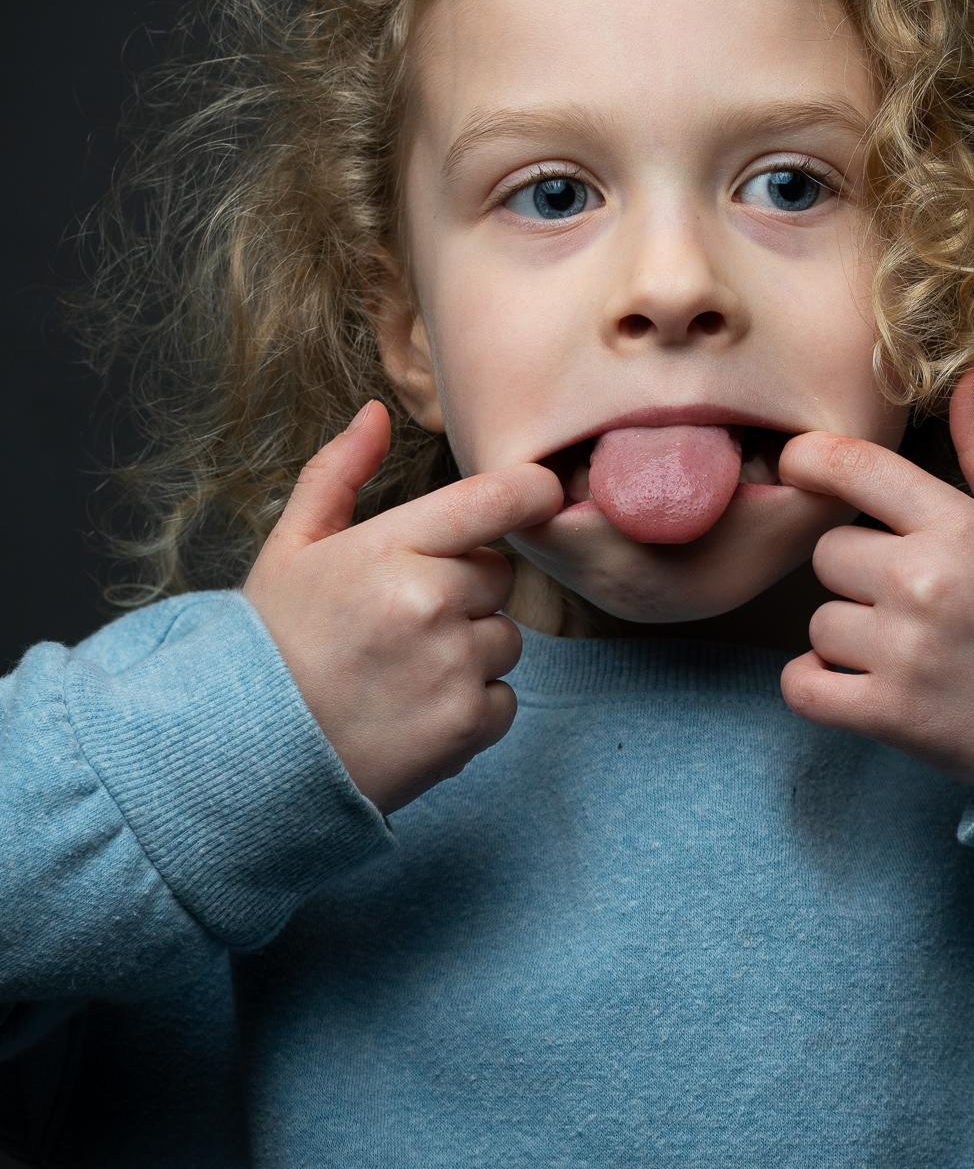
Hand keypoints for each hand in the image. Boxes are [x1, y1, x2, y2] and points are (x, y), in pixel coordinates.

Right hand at [241, 401, 564, 816]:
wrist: (244, 755)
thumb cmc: (269, 645)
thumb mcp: (289, 549)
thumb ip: (338, 474)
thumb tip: (376, 413)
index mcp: (389, 549)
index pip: (498, 499)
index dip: (528, 493)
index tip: (534, 497)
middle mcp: (429, 603)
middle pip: (498, 575)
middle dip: (463, 591)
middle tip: (400, 620)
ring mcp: (451, 668)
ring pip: (506, 638)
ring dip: (469, 652)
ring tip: (400, 671)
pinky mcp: (465, 727)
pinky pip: (505, 699)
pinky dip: (470, 708)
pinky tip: (412, 711)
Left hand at [775, 365, 973, 791]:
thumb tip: (968, 377)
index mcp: (960, 526)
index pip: (853, 468)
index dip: (811, 461)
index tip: (800, 468)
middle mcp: (925, 581)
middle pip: (828, 552)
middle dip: (859, 574)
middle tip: (911, 600)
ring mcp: (905, 651)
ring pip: (819, 624)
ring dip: (849, 639)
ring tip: (910, 650)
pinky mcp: (891, 714)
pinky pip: (804, 687)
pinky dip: (819, 689)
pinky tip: (859, 686)